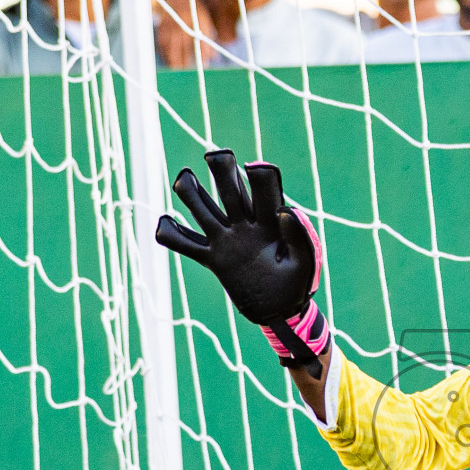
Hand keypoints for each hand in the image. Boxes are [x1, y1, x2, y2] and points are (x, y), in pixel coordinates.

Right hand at [155, 149, 329, 377]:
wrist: (280, 313)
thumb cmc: (297, 286)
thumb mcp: (304, 264)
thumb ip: (299, 238)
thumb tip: (286, 211)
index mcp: (270, 221)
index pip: (264, 186)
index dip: (259, 173)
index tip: (255, 169)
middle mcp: (245, 224)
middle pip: (229, 187)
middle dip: (221, 167)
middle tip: (214, 156)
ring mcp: (226, 240)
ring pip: (202, 208)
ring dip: (190, 191)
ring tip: (184, 180)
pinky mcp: (212, 259)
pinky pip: (185, 244)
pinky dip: (171, 234)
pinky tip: (165, 224)